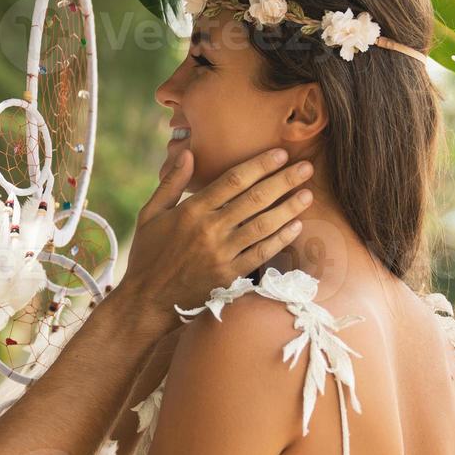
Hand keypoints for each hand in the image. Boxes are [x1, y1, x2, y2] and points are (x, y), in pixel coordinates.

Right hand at [121, 148, 312, 327]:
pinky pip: (260, 254)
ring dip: (288, 208)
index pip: (233, 180)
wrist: (146, 301)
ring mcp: (221, 254)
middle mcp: (209, 230)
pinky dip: (280, 239)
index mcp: (191, 211)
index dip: (260, 165)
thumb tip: (188, 152)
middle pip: (255, 198)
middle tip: (306, 167)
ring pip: (263, 225)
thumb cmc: (147, 255)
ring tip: (308, 194)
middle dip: (284, 180)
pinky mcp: (229, 277)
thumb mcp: (150, 214)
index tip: (280, 154)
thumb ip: (171, 183)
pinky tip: (296, 226)